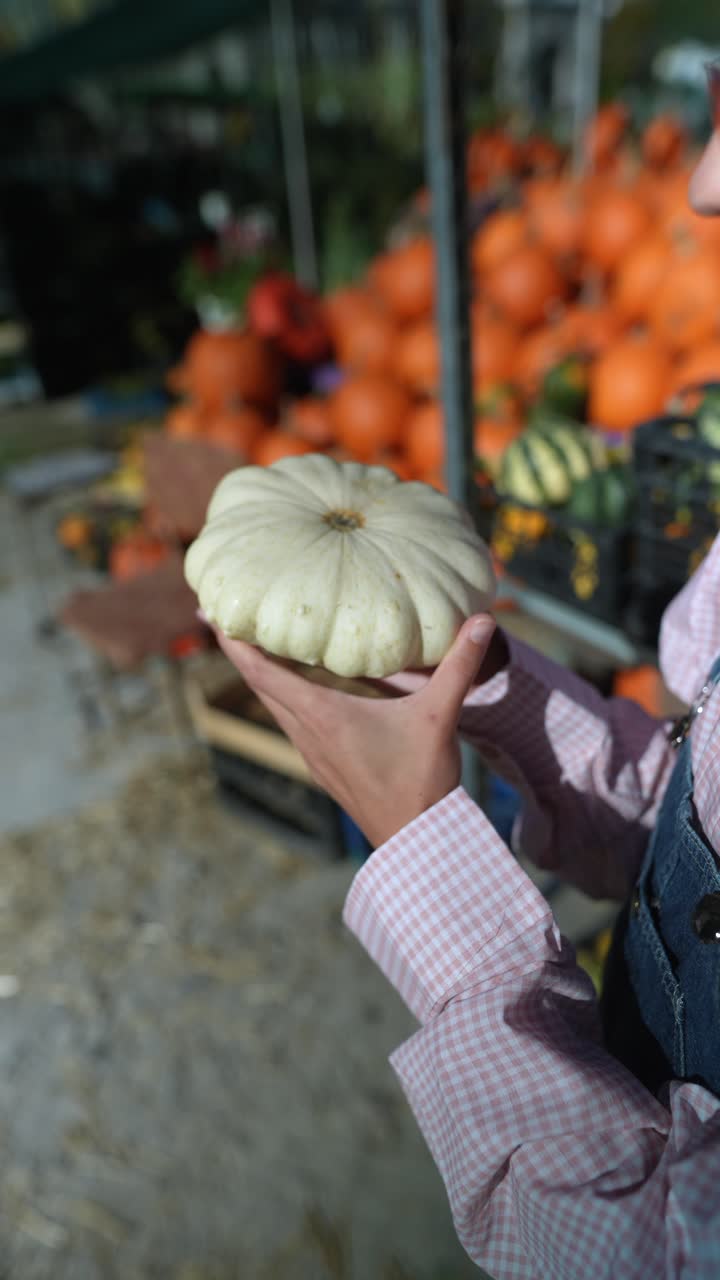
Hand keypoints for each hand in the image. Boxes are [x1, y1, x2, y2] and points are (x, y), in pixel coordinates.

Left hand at [208, 614, 496, 848]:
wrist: (418, 842)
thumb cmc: (422, 780)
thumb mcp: (441, 715)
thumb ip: (459, 665)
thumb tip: (485, 620)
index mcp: (323, 716)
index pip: (263, 672)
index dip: (236, 642)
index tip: (213, 613)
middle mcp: (308, 733)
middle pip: (260, 684)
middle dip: (241, 650)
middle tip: (224, 615)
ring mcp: (313, 753)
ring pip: (275, 705)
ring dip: (262, 674)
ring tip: (256, 643)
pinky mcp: (325, 767)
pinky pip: (293, 722)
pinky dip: (284, 696)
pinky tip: (298, 687)